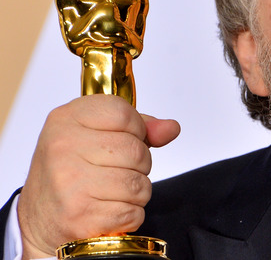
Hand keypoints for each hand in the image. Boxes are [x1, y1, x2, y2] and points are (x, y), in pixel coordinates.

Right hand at [16, 95, 179, 258]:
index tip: (125, 138)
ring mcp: (69, 183)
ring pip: (139, 184)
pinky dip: (129, 215)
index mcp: (66, 119)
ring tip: (112, 192)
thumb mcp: (95, 135)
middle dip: (139, 164)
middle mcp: (63, 147)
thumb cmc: (70, 172)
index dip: (136, 129)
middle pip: (137, 151)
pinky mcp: (79, 216)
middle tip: (116, 170)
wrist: (39, 219)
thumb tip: (170, 128)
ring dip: (136, 192)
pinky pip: (133, 212)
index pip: (124, 113)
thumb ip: (137, 127)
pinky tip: (108, 210)